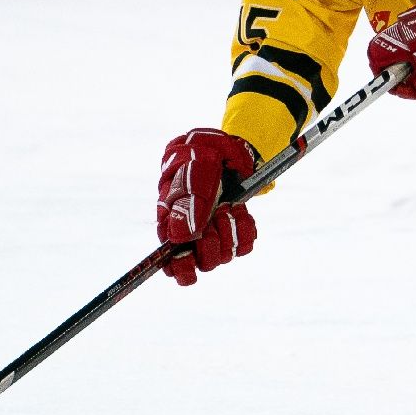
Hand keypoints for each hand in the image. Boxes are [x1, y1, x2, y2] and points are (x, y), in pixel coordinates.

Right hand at [156, 128, 258, 285]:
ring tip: (227, 206)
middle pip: (203, 263)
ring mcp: (214, 233)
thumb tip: (178, 238)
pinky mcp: (234, 230)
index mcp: (170, 224)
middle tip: (216, 215)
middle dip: (212, 242)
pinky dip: (244, 228)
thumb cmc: (199, 155)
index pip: (171, 264)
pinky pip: (244, 245)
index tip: (190, 257)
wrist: (226, 147)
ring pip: (225, 255)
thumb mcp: (192, 171)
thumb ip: (186, 202)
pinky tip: (238, 210)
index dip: (182, 267)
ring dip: (230, 230)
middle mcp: (192, 234)